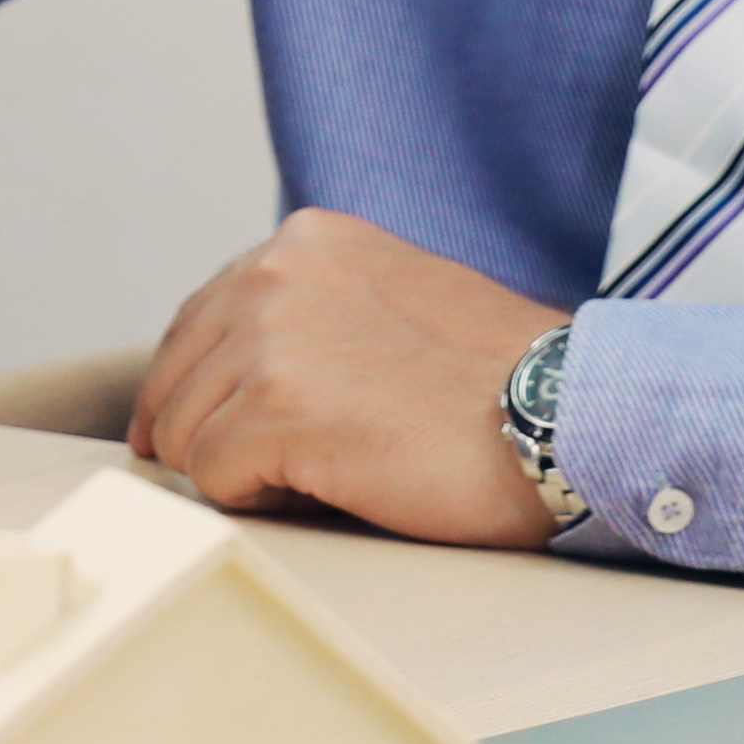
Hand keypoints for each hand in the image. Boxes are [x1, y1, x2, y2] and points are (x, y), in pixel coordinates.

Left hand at [123, 211, 570, 547]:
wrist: (565, 416)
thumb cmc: (496, 381)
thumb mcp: (391, 299)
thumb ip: (314, 312)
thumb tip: (229, 372)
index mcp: (303, 240)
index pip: (196, 324)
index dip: (190, 392)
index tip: (190, 439)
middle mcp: (274, 273)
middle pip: (178, 385)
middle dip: (213, 440)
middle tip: (278, 476)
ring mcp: (271, 338)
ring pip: (186, 438)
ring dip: (244, 474)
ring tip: (329, 476)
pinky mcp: (278, 409)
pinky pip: (213, 480)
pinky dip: (260, 503)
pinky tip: (330, 491)